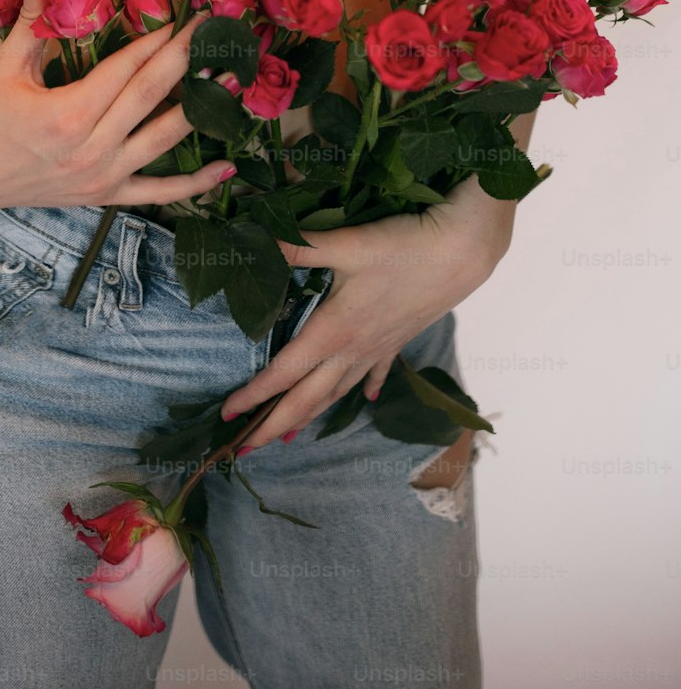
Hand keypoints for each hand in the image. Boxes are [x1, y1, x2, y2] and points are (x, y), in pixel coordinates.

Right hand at [0, 0, 233, 209]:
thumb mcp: (5, 65)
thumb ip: (32, 19)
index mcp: (64, 116)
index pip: (124, 71)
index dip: (157, 42)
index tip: (186, 19)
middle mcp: (89, 151)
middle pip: (150, 98)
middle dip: (186, 62)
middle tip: (217, 34)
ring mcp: (101, 178)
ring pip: (163, 141)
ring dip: (202, 111)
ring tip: (232, 82)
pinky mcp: (105, 196)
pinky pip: (158, 193)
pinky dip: (194, 184)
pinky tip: (227, 165)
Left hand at [219, 177, 514, 449]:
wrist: (462, 252)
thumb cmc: (402, 247)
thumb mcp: (345, 243)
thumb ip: (296, 246)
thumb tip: (250, 238)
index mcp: (334, 331)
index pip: (283, 373)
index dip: (253, 396)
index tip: (226, 417)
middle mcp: (353, 350)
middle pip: (307, 398)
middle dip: (273, 425)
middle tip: (243, 450)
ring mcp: (378, 348)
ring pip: (337, 392)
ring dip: (309, 415)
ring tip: (287, 436)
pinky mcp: (398, 339)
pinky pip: (374, 374)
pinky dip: (363, 389)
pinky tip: (366, 401)